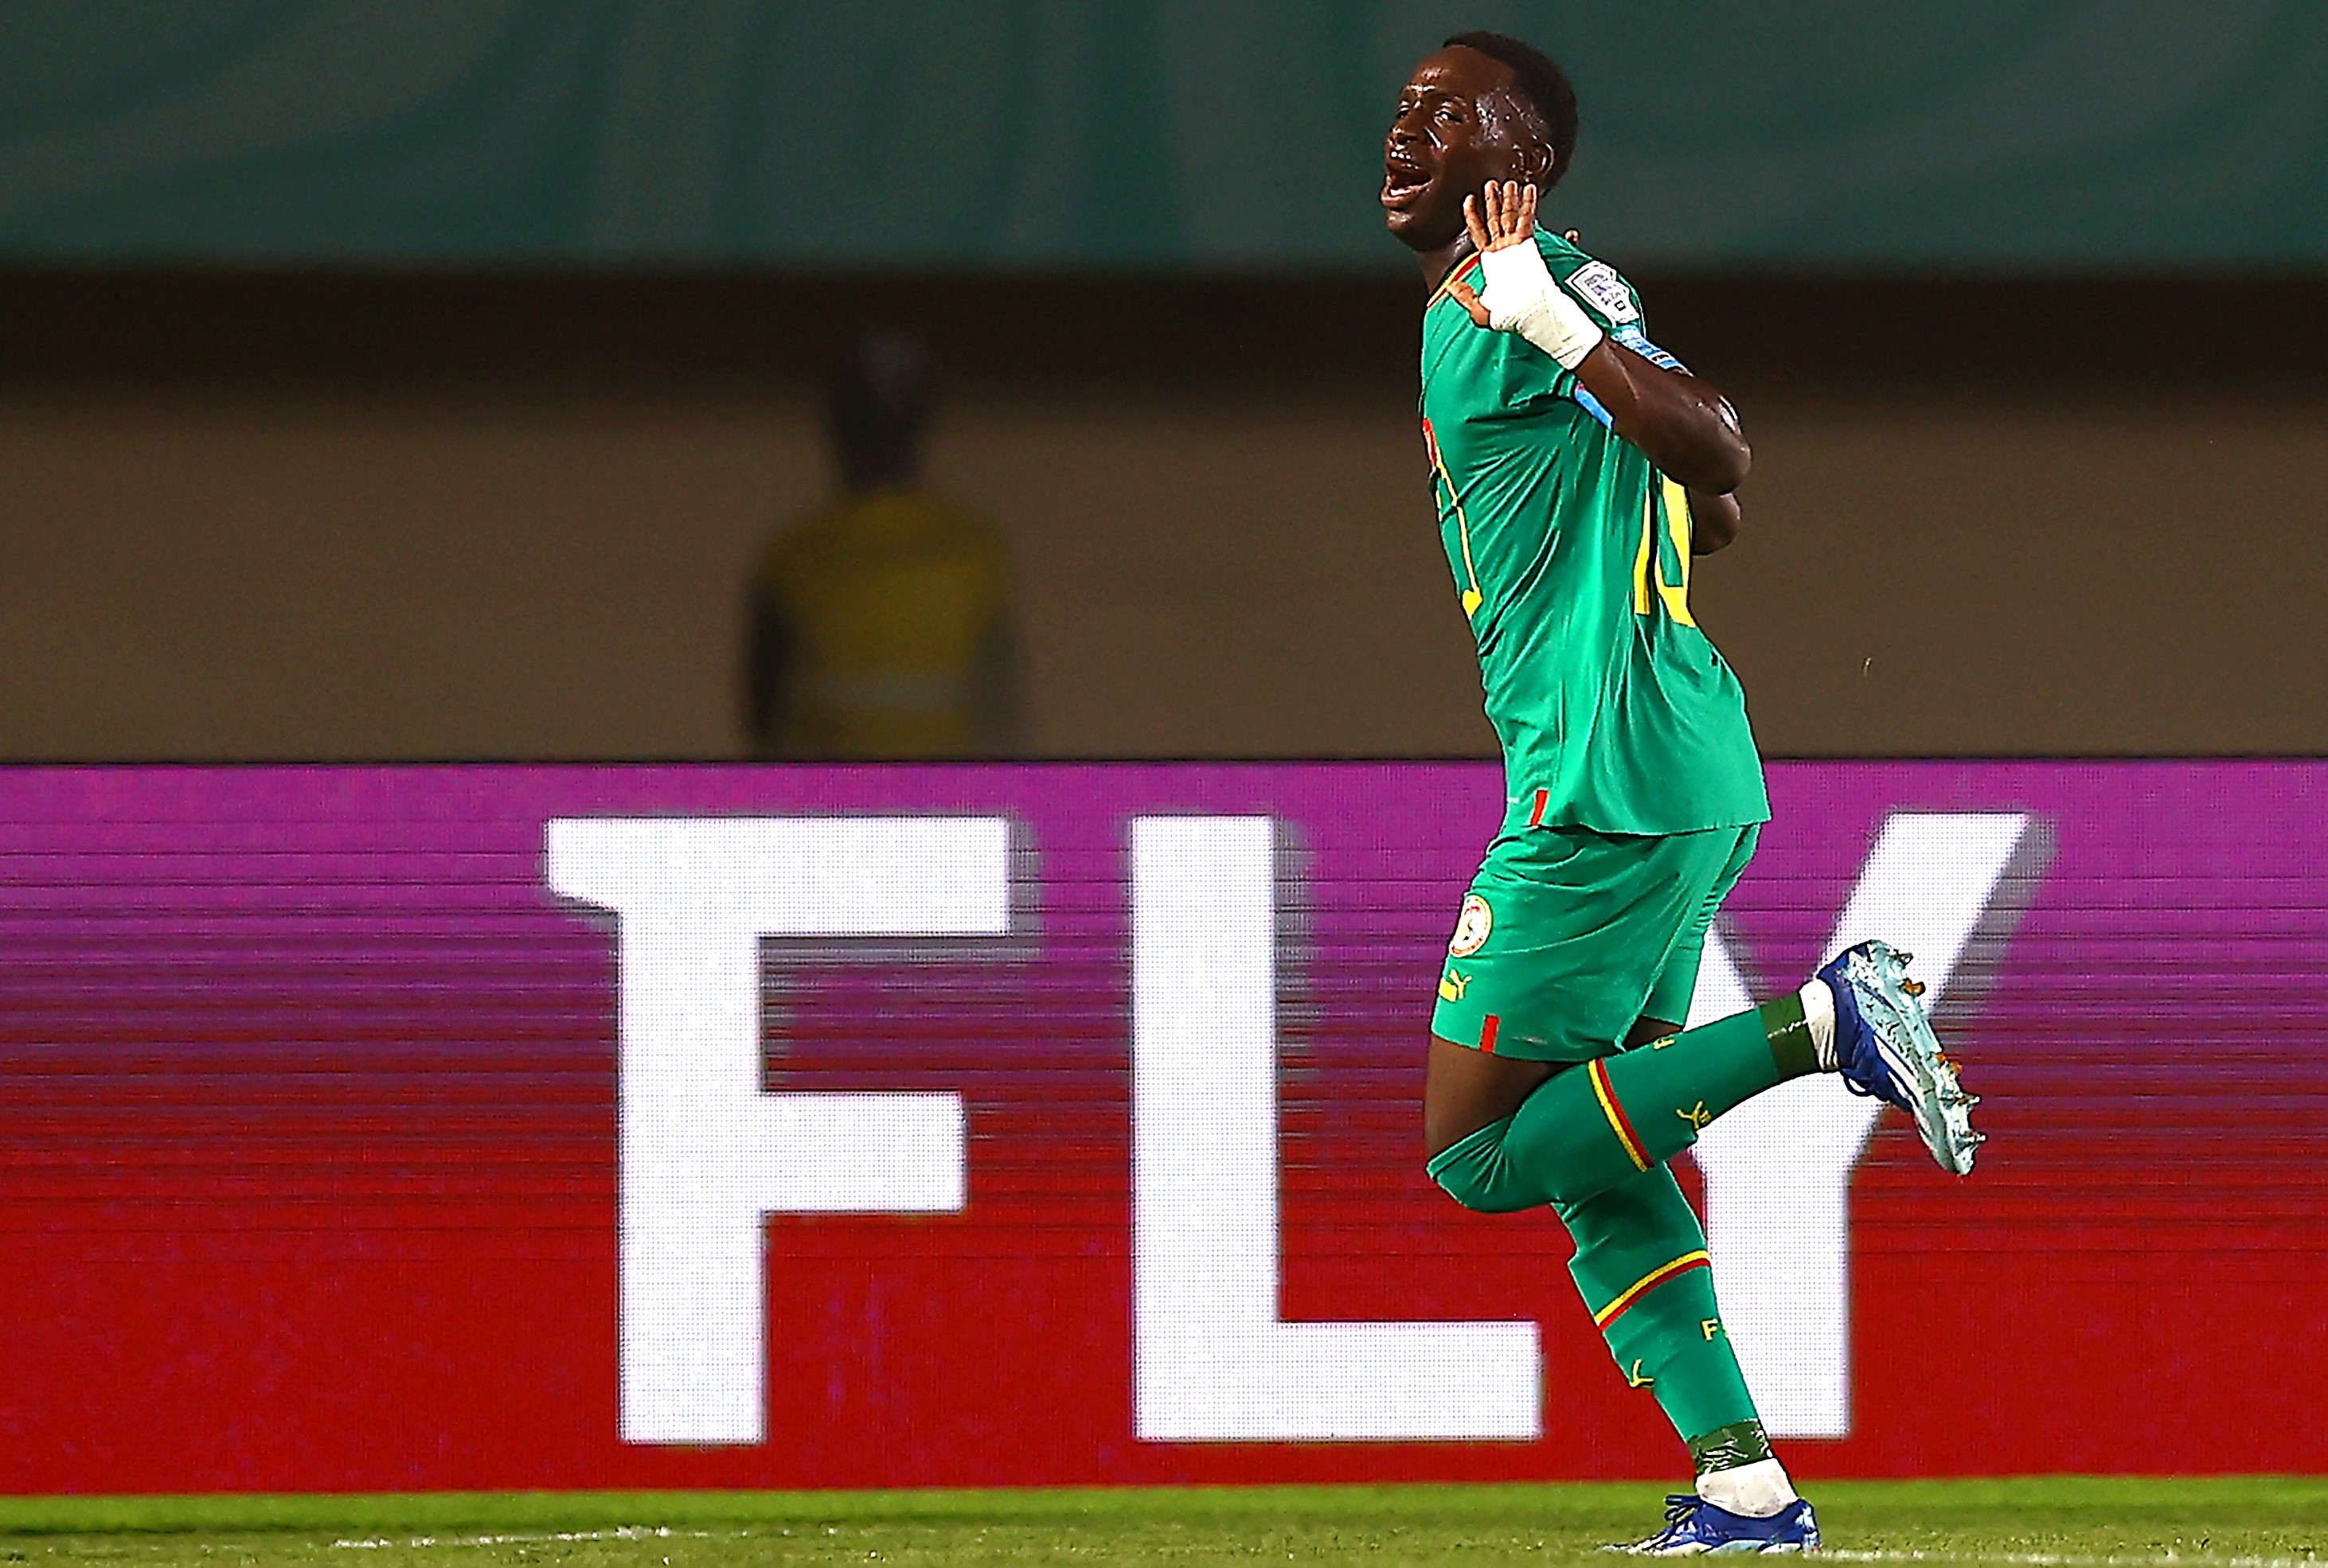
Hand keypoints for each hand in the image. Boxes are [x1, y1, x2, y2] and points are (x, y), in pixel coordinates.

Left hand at [1448, 181, 1537, 324]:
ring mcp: (1516, 246)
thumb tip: (1450, 286)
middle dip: (1493, 201)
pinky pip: (1527, 220)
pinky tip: (1529, 190)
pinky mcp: (1528, 245)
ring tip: (1508, 182)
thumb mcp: (1479, 310)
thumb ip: (1464, 297)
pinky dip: (1529, 204)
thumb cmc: (1509, 316)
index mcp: (1490, 261)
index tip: (1468, 199)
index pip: (1478, 232)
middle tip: (1490, 184)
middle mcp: (1503, 250)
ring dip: (1510, 199)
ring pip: (1511, 216)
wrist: (1529, 314)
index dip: (1472, 215)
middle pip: (1495, 219)